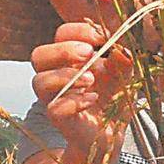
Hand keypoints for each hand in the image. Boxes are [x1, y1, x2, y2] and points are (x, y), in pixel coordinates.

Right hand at [30, 22, 133, 159]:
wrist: (112, 132)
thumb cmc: (113, 98)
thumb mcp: (124, 75)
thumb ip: (123, 61)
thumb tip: (122, 49)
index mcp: (70, 58)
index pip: (61, 34)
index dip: (78, 31)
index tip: (103, 36)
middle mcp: (56, 75)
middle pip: (39, 55)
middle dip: (63, 50)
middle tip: (89, 54)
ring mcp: (55, 97)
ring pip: (39, 81)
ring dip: (64, 76)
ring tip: (90, 80)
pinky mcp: (59, 119)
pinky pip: (53, 108)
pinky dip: (73, 102)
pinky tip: (92, 100)